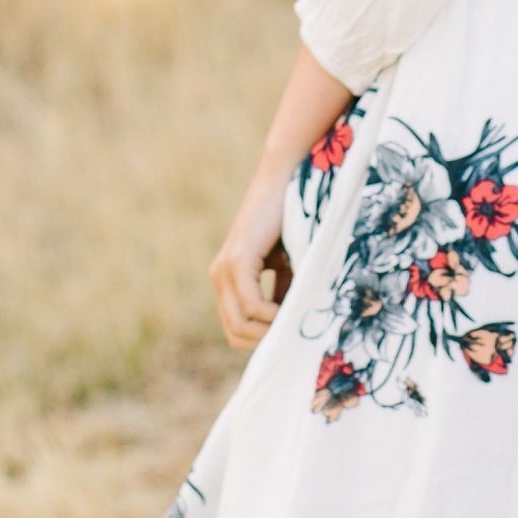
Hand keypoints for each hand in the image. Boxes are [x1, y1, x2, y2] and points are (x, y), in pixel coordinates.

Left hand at [209, 167, 294, 348]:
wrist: (285, 178)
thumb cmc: (292, 219)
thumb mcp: (287, 266)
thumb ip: (283, 294)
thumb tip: (292, 327)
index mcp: (227, 279)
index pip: (236, 329)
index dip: (263, 338)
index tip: (291, 333)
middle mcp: (220, 276)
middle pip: (235, 333)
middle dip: (267, 339)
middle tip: (296, 333)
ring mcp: (225, 269)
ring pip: (240, 324)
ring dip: (271, 329)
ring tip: (297, 319)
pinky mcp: (238, 260)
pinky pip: (252, 305)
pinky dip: (274, 314)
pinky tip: (292, 307)